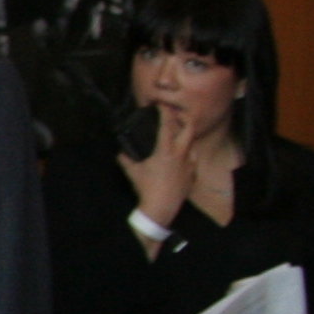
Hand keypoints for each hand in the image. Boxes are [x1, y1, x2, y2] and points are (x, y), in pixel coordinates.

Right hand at [117, 103, 197, 231]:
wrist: (161, 208)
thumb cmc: (146, 188)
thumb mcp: (132, 172)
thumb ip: (126, 159)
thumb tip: (121, 153)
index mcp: (166, 150)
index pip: (167, 124)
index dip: (164, 111)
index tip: (160, 105)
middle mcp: (181, 153)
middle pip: (189, 128)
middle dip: (183, 117)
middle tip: (175, 115)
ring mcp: (190, 163)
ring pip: (192, 143)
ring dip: (185, 136)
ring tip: (177, 137)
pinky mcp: (193, 174)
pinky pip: (192, 159)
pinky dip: (186, 154)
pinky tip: (179, 159)